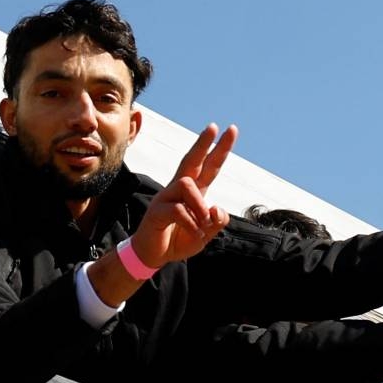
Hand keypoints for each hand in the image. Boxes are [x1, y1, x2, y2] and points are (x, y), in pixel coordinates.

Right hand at [132, 123, 236, 266]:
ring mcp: (166, 198)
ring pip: (187, 184)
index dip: (220, 149)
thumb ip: (216, 223)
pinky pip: (178, 210)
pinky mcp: (157, 211)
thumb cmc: (179, 240)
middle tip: (214, 126)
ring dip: (200, 205)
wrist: (153, 256)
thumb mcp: (205, 235)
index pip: (209, 166)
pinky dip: (192, 224)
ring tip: (203, 224)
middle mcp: (179, 190)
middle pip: (191, 160)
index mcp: (194, 192)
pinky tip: (196, 234)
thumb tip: (216, 209)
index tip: (230, 130)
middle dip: (203, 143)